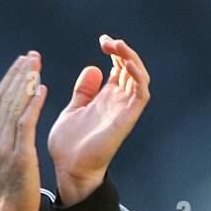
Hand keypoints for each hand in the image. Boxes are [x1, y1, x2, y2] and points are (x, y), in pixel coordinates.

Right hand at [0, 51, 47, 210]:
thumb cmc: (5, 194)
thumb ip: (1, 143)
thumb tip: (5, 128)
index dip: (9, 80)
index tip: (21, 65)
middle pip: (4, 98)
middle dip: (18, 74)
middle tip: (31, 55)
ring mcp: (5, 146)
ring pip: (14, 106)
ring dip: (26, 82)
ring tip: (36, 64)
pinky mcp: (19, 155)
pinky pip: (26, 124)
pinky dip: (33, 104)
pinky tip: (41, 89)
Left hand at [48, 35, 150, 205]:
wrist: (69, 170)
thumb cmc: (68, 146)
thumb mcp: (72, 110)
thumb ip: (83, 91)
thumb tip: (93, 68)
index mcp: (105, 99)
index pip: (119, 69)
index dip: (115, 52)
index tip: (103, 41)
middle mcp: (117, 102)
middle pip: (131, 69)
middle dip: (123, 51)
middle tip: (109, 42)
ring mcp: (123, 110)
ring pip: (140, 78)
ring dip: (132, 59)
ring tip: (118, 47)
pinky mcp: (126, 119)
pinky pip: (141, 94)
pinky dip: (138, 77)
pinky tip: (126, 64)